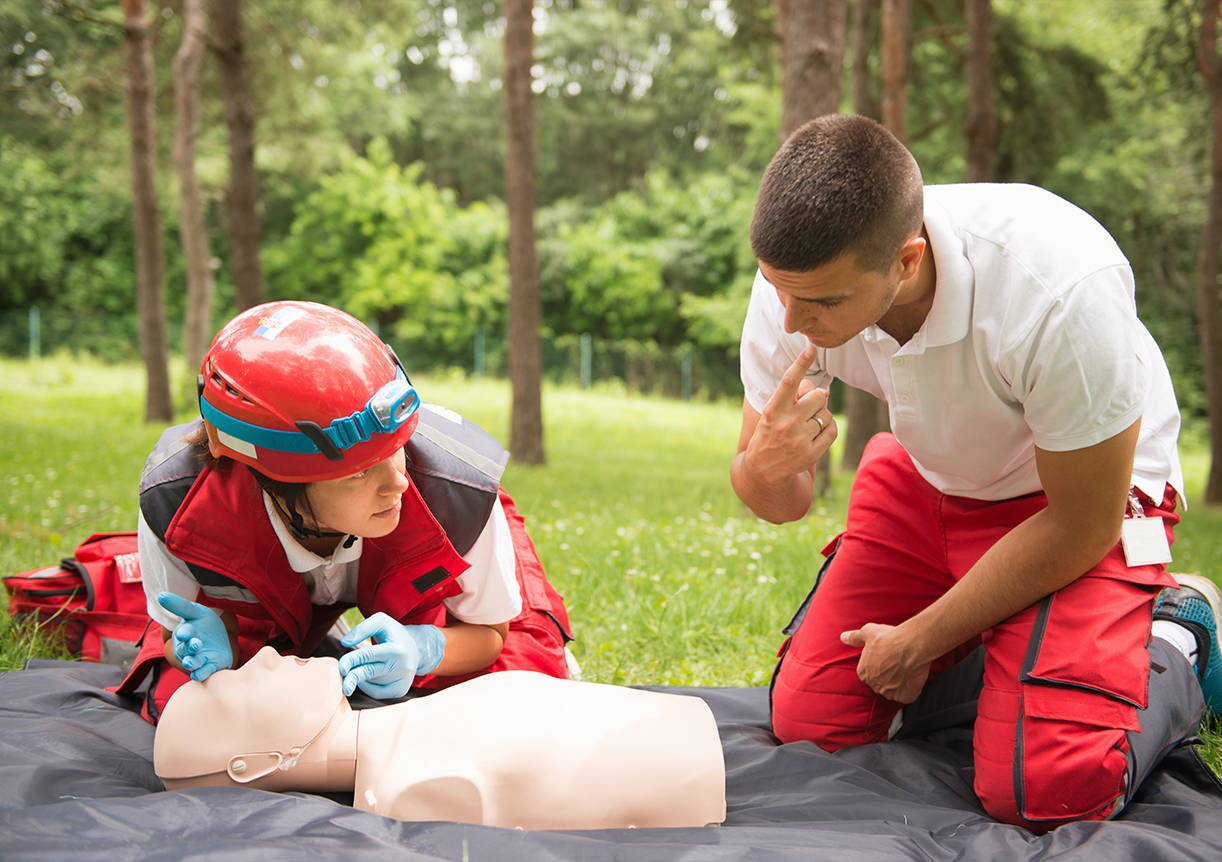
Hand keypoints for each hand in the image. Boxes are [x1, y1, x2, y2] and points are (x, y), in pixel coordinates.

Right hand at [157, 591, 232, 681]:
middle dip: (189, 648)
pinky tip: (198, 675)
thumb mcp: (195, 611)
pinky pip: (203, 673)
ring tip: (191, 662)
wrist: (221, 638)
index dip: (184, 633)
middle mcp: (189, 648)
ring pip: (192, 663)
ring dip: (192, 663)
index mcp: (185, 633)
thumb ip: (179, 605)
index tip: (185, 633)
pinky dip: (200, 674)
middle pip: (185, 649)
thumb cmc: (204, 624)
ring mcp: (199, 658)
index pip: (183, 633)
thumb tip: (161, 595)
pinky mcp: (209, 667)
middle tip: (196, 644)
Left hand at [337, 612, 445, 698]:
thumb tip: (345, 643)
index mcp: (396, 648)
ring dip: (360, 678)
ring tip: (361, 668)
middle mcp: (401, 665)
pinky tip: (367, 679)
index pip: (368, 655)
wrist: (416, 648)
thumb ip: (362, 628)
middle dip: (352, 678)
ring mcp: (402, 679)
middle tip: (344, 685)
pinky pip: (377, 694)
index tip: (341, 668)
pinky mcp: (401, 690)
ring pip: (372, 683)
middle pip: (369, 673)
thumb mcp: (381, 621)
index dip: (351, 661)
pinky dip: (367, 688)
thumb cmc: (394, 633)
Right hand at [745, 346, 835, 484]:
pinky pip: (832, 430)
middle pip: (817, 396)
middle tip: (806, 409)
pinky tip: (817, 433)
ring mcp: (799, 440)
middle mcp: (785, 424)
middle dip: (816, 399)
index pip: (789, 382)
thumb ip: (794, 397)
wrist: (763, 469)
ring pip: (826, 414)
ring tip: (807, 425)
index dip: (801, 363)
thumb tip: (824, 392)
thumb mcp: (773, 412)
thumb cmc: (771, 432)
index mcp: (772, 410)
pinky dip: (829, 428)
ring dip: (821, 416)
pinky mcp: (811, 454)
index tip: (811, 349)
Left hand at [840, 623, 931, 704]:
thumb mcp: (868, 632)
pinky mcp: (905, 697)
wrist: (910, 646)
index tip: (886, 658)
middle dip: (888, 676)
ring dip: (900, 683)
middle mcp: (874, 686)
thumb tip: (843, 637)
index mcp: (863, 673)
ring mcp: (890, 693)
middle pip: (881, 683)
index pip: (869, 673)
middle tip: (898, 663)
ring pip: (894, 691)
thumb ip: (854, 638)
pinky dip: (912, 689)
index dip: (879, 665)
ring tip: (906, 668)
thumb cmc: (889, 638)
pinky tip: (913, 676)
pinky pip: (908, 695)